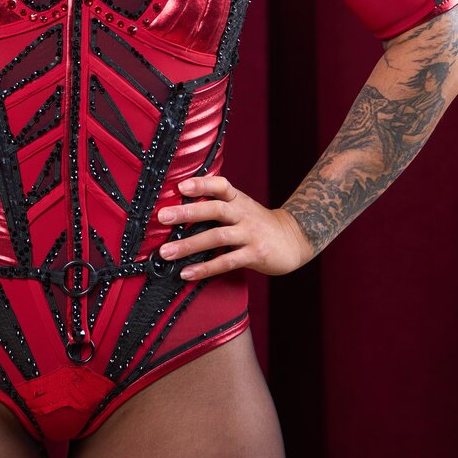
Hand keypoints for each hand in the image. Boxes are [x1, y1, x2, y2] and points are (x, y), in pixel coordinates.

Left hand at [155, 175, 313, 279]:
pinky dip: (205, 268)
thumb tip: (180, 208)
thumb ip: (218, 205)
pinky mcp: (255, 255)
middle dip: (187, 213)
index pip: (220, 186)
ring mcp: (250, 234)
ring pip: (217, 237)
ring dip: (189, 245)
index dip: (201, 184)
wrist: (294, 238)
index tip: (181, 186)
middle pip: (215, 209)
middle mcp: (243, 214)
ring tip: (166, 252)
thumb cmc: (258, 223)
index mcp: (238, 199)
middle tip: (162, 216)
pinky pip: (227, 261)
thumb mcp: (242, 206)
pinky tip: (187, 273)